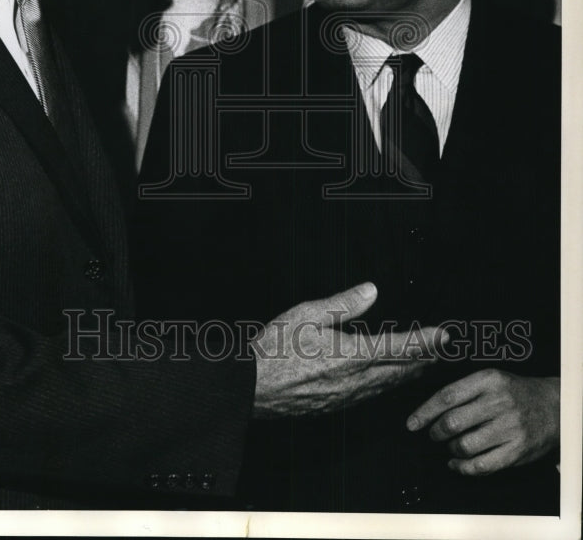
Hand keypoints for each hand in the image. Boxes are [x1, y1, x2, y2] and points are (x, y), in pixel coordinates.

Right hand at [252, 282, 446, 417]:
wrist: (251, 388)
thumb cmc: (273, 351)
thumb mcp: (305, 314)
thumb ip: (343, 304)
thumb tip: (370, 291)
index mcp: (349, 355)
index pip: (397, 346)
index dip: (425, 341)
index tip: (445, 335)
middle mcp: (354, 380)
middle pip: (400, 370)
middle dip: (425, 360)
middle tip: (445, 351)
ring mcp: (347, 397)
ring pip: (388, 385)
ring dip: (410, 374)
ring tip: (426, 365)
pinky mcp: (336, 405)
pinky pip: (372, 395)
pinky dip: (389, 385)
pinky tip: (389, 381)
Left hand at [407, 371, 559, 474]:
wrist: (553, 406)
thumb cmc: (513, 392)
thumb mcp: (491, 378)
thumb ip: (463, 389)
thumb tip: (429, 408)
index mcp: (488, 380)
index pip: (447, 396)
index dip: (425, 412)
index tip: (411, 423)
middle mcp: (499, 402)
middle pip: (453, 422)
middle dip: (435, 432)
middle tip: (432, 434)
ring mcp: (510, 428)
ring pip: (465, 446)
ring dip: (450, 450)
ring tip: (449, 447)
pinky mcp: (517, 451)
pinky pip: (482, 465)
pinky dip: (463, 468)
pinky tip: (457, 464)